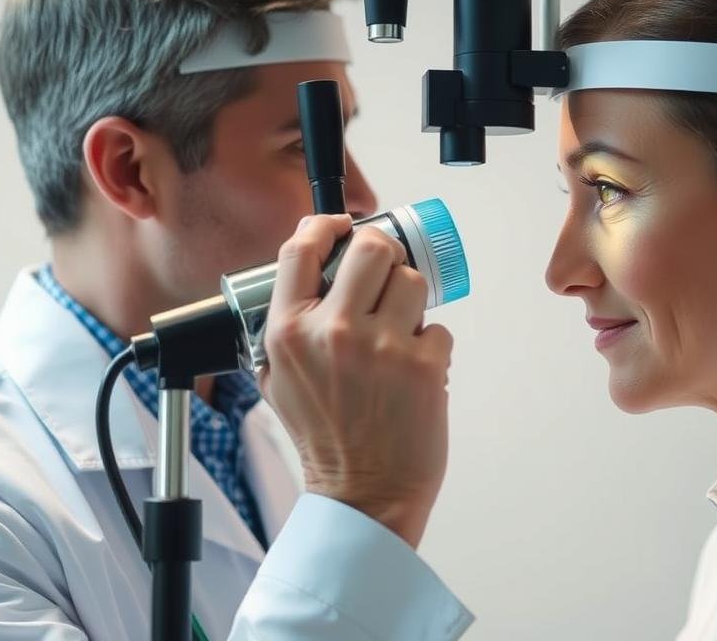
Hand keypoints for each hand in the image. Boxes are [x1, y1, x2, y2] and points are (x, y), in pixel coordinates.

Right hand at [259, 214, 453, 547]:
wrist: (362, 492)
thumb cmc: (325, 437)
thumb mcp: (278, 379)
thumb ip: (286, 326)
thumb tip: (310, 272)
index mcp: (288, 332)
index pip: (301, 248)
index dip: (326, 226)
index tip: (341, 226)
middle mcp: (332, 332)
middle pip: (370, 247)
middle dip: (383, 253)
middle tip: (385, 272)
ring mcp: (381, 347)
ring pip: (411, 281)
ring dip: (411, 302)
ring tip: (399, 334)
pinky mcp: (424, 365)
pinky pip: (438, 327)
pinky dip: (432, 346)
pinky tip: (414, 373)